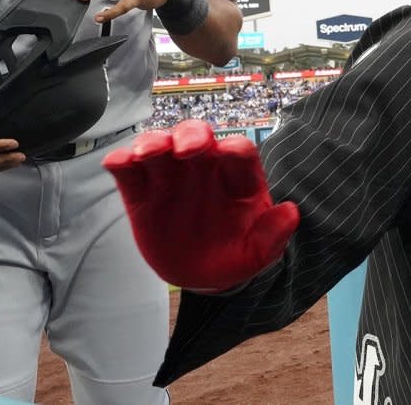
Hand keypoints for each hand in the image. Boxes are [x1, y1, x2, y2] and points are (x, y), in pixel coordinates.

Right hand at [103, 120, 299, 290]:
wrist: (202, 274)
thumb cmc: (235, 255)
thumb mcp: (258, 253)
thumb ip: (273, 235)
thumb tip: (291, 213)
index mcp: (238, 179)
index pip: (239, 152)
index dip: (233, 149)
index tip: (225, 154)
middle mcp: (204, 169)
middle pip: (198, 136)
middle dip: (191, 135)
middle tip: (184, 149)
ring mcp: (171, 178)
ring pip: (161, 145)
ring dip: (153, 143)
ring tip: (147, 153)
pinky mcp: (142, 194)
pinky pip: (130, 171)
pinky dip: (122, 163)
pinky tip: (118, 163)